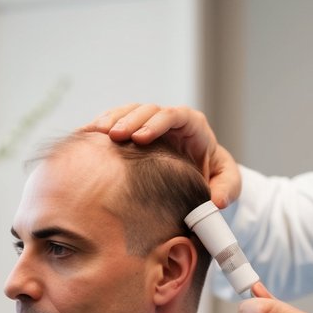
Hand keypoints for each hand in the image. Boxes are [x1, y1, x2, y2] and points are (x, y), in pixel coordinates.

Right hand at [88, 104, 241, 208]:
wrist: (200, 178)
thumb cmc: (213, 176)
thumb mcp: (228, 182)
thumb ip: (228, 188)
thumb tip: (217, 202)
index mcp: (192, 126)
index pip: (174, 116)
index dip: (157, 123)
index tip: (141, 138)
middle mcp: (168, 121)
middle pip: (147, 110)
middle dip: (129, 120)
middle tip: (114, 135)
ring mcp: (148, 124)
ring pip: (127, 112)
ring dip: (111, 120)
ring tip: (95, 133)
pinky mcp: (131, 134)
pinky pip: (114, 122)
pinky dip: (99, 127)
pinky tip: (84, 135)